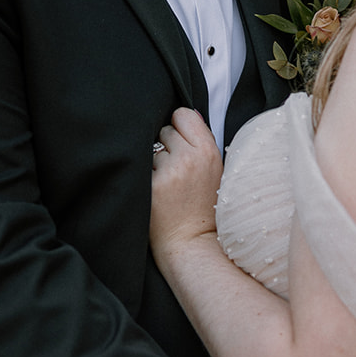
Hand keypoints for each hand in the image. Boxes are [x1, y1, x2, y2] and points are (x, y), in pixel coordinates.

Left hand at [150, 107, 223, 269]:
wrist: (192, 244)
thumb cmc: (204, 207)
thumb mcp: (214, 170)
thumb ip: (201, 141)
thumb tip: (184, 112)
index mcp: (208, 151)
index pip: (182, 114)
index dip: (179, 129)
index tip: (182, 145)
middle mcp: (189, 158)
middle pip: (165, 131)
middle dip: (167, 147)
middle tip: (177, 172)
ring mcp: (168, 173)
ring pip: (150, 149)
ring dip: (154, 163)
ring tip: (167, 185)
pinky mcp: (150, 187)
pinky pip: (140, 167)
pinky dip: (145, 178)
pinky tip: (156, 193)